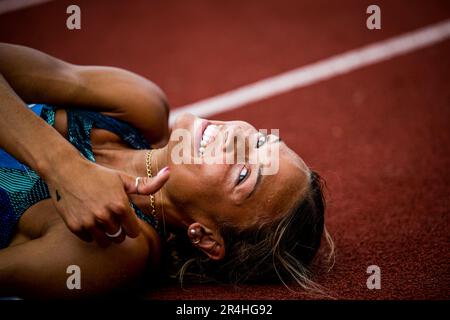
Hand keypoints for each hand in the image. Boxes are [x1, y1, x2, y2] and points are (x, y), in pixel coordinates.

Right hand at [46, 159, 169, 246]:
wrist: (67, 171)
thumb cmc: (99, 174)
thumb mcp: (124, 179)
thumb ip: (147, 184)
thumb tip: (169, 173)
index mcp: (120, 206)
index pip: (134, 232)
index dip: (131, 226)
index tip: (126, 218)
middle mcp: (105, 216)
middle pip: (120, 238)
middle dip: (119, 229)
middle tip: (111, 216)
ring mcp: (89, 223)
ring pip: (105, 241)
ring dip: (105, 234)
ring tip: (101, 219)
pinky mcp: (75, 227)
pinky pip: (89, 239)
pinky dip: (90, 233)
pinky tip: (88, 218)